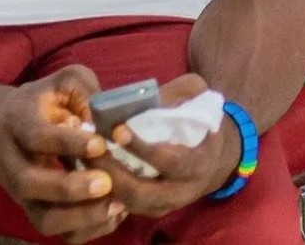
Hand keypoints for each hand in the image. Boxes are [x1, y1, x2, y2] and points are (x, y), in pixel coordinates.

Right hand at [0, 65, 124, 243]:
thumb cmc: (41, 101)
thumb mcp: (63, 82)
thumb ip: (85, 91)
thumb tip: (107, 119)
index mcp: (18, 122)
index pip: (37, 136)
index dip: (68, 142)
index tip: (100, 144)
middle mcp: (13, 161)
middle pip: (30, 183)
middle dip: (69, 188)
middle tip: (106, 183)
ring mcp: (21, 192)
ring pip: (41, 217)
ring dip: (79, 217)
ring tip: (116, 205)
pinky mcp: (33, 209)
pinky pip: (55, 231)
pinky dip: (85, 229)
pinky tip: (114, 214)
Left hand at [99, 74, 242, 218]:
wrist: (218, 160)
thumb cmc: (206, 124)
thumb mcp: (200, 98)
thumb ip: (175, 94)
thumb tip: (138, 98)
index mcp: (198, 163)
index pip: (169, 162)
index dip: (141, 148)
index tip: (118, 130)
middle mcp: (182, 191)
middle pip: (141, 192)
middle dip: (113, 172)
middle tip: (92, 149)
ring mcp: (166, 205)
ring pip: (128, 203)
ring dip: (105, 183)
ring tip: (86, 160)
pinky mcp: (152, 211)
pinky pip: (125, 207)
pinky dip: (107, 192)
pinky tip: (92, 172)